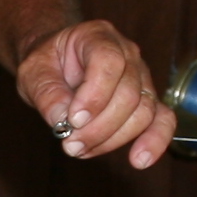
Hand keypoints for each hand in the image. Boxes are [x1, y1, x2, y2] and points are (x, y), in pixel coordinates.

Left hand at [17, 18, 173, 167]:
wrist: (57, 65)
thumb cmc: (47, 64)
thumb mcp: (33, 72)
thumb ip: (46, 93)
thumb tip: (63, 120)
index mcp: (98, 36)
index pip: (108, 61)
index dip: (94, 94)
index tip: (73, 120)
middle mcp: (127, 53)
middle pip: (128, 93)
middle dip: (99, 127)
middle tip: (69, 144)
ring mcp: (141, 77)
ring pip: (143, 112)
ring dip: (112, 139)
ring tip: (80, 149)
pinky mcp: (147, 101)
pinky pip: (163, 121)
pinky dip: (154, 141)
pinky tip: (139, 160)